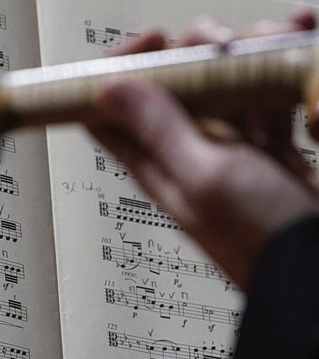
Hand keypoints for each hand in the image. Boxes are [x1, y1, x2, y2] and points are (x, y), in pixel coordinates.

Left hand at [87, 11, 318, 287]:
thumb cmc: (261, 238)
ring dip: (244, 54)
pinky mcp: (267, 144)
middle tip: (221, 42)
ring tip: (274, 48)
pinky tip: (296, 53)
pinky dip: (278, 70)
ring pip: (220, 81)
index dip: (120, 69)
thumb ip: (160, 131)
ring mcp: (228, 146)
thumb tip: (110, 91)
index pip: (110, 112)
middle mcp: (186, 151)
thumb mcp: (206, 178)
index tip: (153, 41)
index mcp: (156, 163)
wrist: (317, 267)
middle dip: (193, 50)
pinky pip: (264, 94)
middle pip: (171, 84)